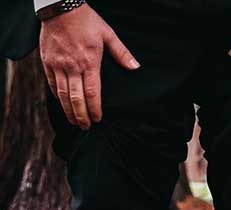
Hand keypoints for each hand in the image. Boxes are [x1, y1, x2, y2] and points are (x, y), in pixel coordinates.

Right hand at [40, 4, 139, 129]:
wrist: (60, 6)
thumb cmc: (86, 20)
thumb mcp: (108, 34)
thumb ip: (122, 53)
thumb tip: (136, 67)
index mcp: (89, 62)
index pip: (92, 93)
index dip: (95, 109)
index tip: (98, 119)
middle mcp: (72, 66)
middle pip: (76, 98)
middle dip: (81, 115)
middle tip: (86, 127)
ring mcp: (58, 64)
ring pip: (62, 94)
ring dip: (68, 110)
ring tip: (74, 121)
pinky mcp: (47, 61)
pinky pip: (51, 83)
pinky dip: (57, 96)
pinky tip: (62, 105)